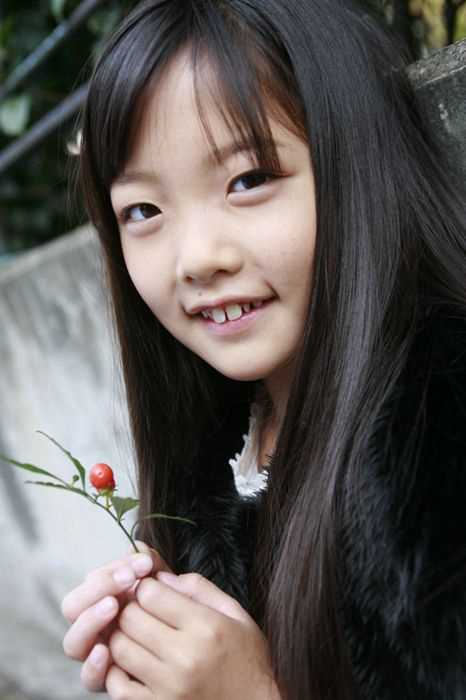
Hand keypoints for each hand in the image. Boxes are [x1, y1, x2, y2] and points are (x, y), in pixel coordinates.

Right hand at [61, 540, 173, 691]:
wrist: (199, 655)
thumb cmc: (179, 614)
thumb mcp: (168, 587)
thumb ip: (152, 566)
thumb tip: (138, 547)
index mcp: (104, 601)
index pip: (92, 580)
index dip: (112, 568)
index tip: (143, 562)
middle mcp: (95, 628)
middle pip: (73, 606)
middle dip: (99, 587)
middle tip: (127, 577)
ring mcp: (99, 654)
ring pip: (73, 642)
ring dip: (90, 620)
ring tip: (112, 605)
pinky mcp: (108, 682)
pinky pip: (89, 678)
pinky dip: (92, 666)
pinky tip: (105, 651)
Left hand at [105, 571, 279, 699]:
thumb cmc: (248, 660)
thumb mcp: (236, 614)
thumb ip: (199, 588)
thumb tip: (160, 577)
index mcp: (206, 626)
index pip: (150, 593)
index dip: (145, 586)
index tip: (151, 589)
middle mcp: (185, 656)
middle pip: (130, 617)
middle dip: (130, 606)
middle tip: (140, 608)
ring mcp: (169, 687)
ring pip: (119, 647)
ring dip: (122, 635)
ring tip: (136, 633)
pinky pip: (118, 686)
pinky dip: (117, 670)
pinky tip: (132, 662)